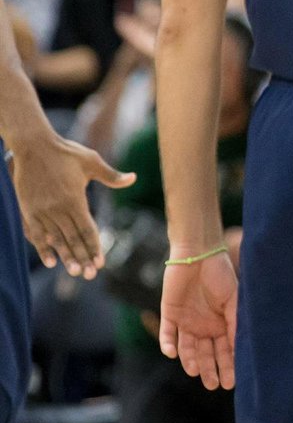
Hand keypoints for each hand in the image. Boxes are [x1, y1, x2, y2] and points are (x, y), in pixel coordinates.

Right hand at [7, 131, 135, 278]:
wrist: (33, 146)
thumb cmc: (66, 152)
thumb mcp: (91, 161)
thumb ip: (111, 176)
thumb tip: (134, 178)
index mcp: (75, 199)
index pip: (87, 229)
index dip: (94, 247)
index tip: (100, 263)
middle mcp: (58, 209)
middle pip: (72, 239)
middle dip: (82, 258)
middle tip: (89, 276)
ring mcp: (41, 211)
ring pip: (56, 240)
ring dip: (65, 257)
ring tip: (74, 272)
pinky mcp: (28, 211)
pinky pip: (36, 235)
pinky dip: (43, 249)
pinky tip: (50, 261)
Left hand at [160, 252, 237, 389]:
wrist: (198, 253)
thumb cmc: (220, 273)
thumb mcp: (233, 298)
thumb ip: (234, 322)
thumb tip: (240, 347)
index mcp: (221, 322)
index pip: (225, 348)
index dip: (228, 364)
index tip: (231, 381)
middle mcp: (204, 325)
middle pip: (206, 353)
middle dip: (210, 369)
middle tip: (213, 385)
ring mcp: (186, 320)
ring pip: (187, 348)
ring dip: (190, 360)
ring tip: (195, 371)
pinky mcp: (170, 314)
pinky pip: (167, 334)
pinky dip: (168, 344)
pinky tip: (172, 353)